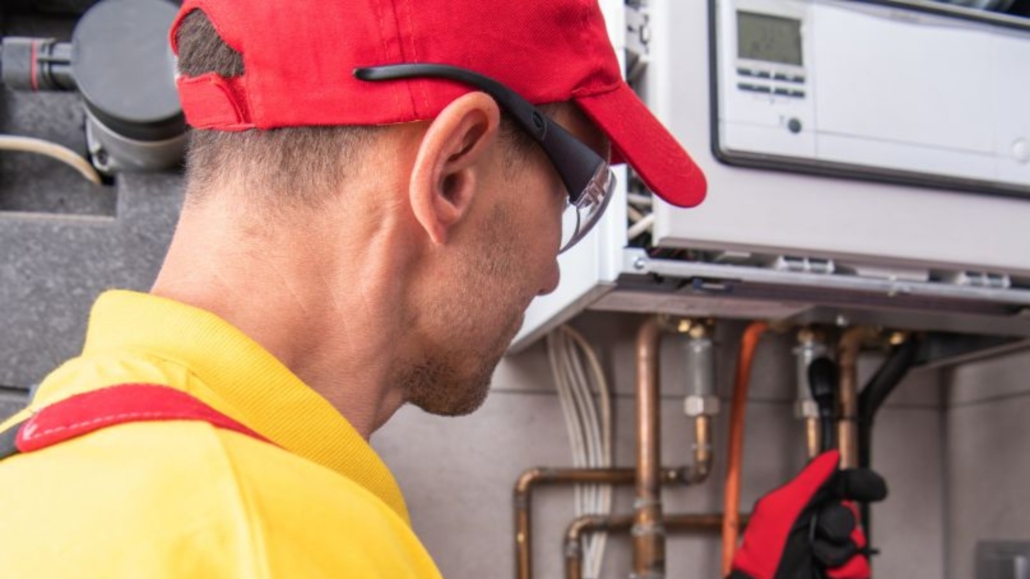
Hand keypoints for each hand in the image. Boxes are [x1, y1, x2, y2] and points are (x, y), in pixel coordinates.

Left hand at [728, 451, 887, 578]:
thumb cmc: (765, 553)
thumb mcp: (781, 508)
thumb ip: (809, 481)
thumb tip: (832, 456)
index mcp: (804, 505)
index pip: (839, 487)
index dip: (860, 485)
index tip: (876, 490)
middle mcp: (818, 526)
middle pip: (851, 514)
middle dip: (837, 525)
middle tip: (817, 534)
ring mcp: (830, 551)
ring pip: (857, 542)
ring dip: (838, 551)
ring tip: (816, 557)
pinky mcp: (840, 573)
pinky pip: (860, 567)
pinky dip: (846, 571)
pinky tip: (826, 573)